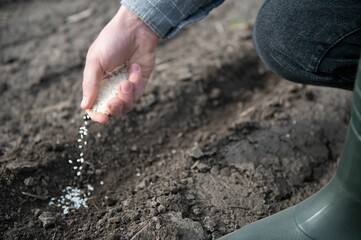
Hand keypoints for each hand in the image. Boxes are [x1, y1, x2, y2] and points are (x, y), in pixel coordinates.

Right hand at [81, 5, 158, 122]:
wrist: (135, 29)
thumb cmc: (111, 41)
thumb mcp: (95, 61)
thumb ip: (90, 84)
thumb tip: (85, 106)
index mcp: (97, 82)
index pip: (95, 105)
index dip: (98, 115)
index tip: (103, 118)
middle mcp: (111, 87)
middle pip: (112, 109)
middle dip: (114, 108)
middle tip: (115, 101)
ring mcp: (126, 86)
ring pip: (127, 105)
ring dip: (126, 96)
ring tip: (126, 82)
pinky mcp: (140, 83)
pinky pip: (138, 93)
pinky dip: (136, 83)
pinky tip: (134, 68)